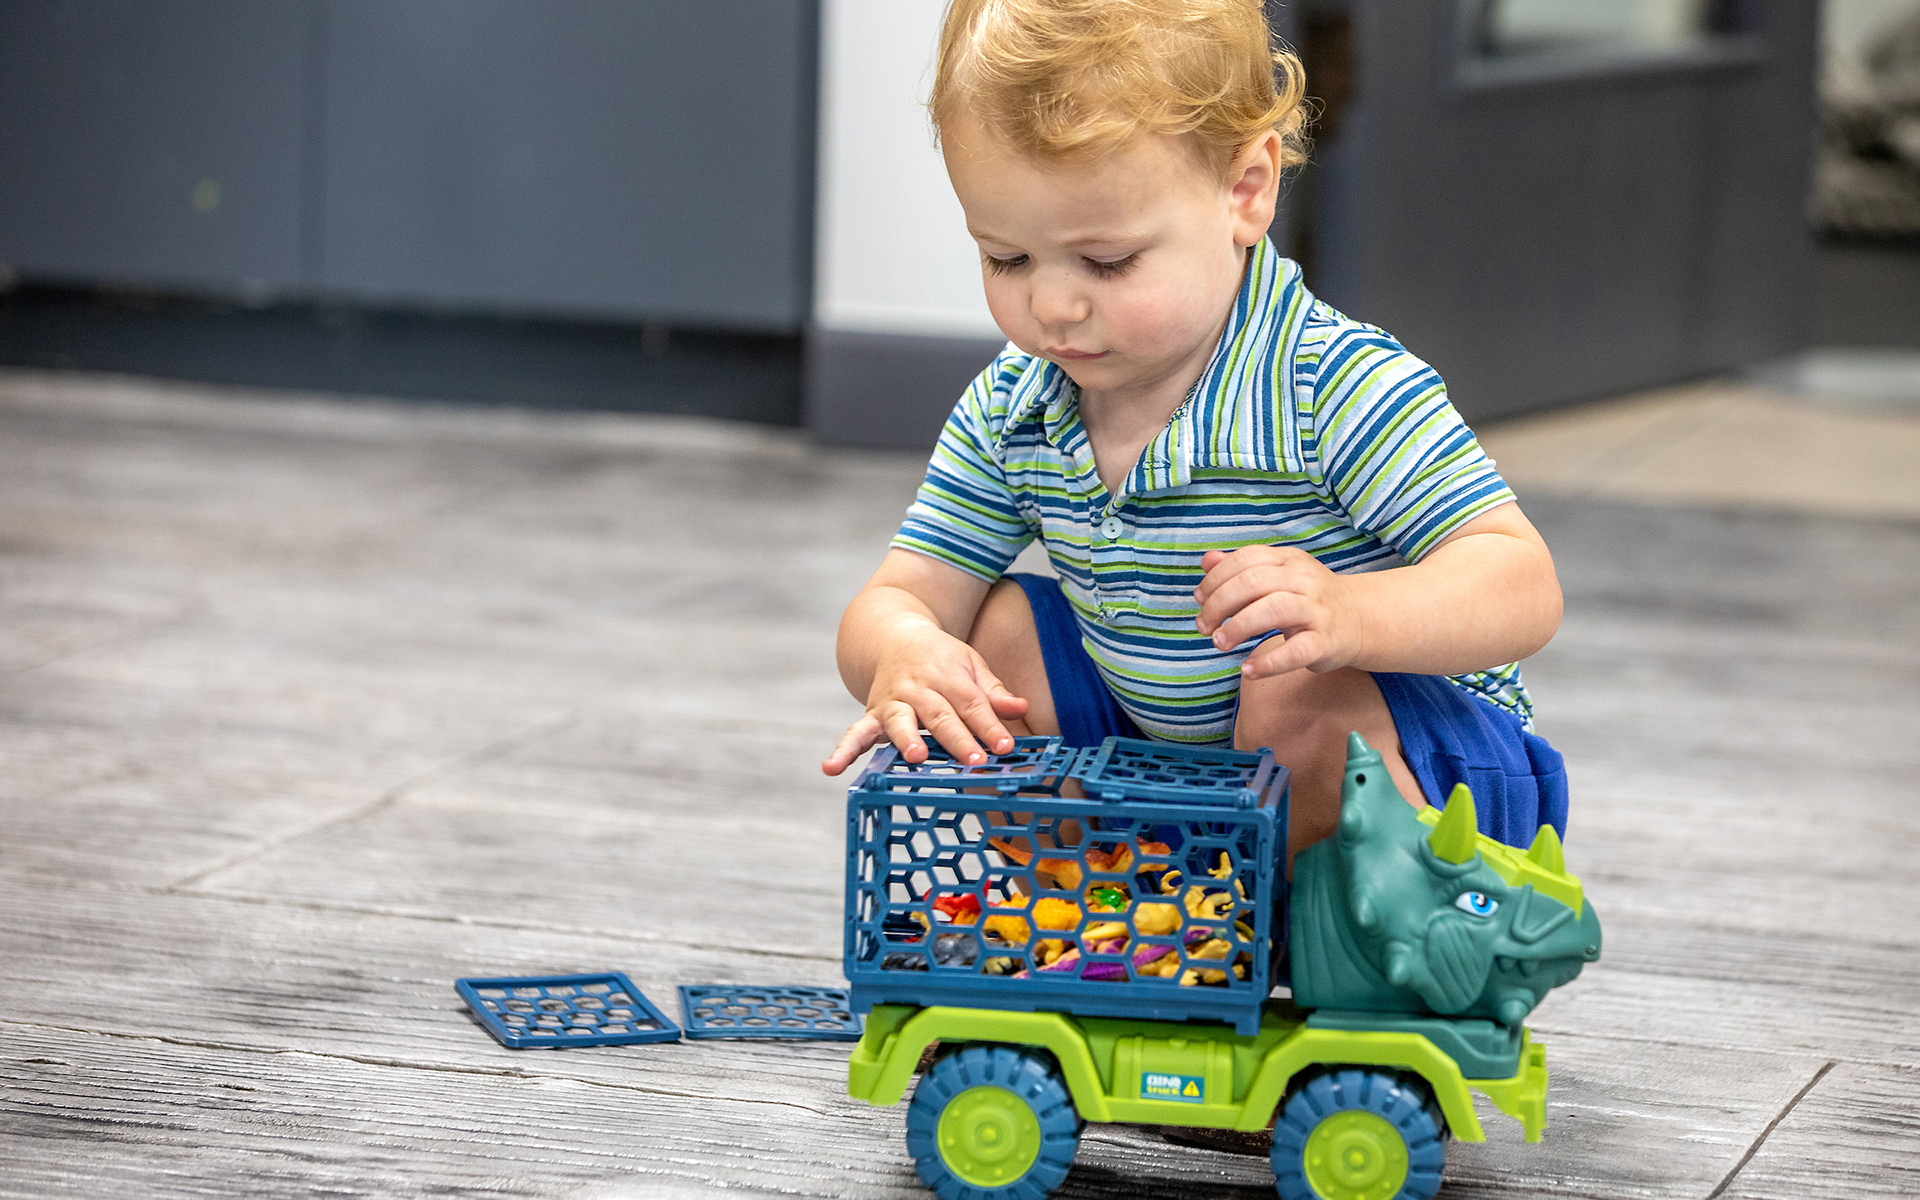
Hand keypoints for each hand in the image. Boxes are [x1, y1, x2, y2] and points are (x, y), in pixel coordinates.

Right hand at [821, 626, 1029, 775]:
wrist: (893, 635)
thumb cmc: (940, 658)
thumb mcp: (970, 664)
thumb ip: (993, 690)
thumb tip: (1021, 707)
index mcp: (947, 674)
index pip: (971, 703)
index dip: (989, 725)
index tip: (1005, 747)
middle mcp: (918, 688)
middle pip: (939, 715)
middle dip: (956, 738)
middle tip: (973, 760)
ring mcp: (892, 701)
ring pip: (900, 722)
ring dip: (907, 740)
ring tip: (917, 757)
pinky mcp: (871, 715)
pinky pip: (855, 733)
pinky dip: (842, 751)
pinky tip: (831, 768)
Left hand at [1192, 546, 1363, 679]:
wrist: (1357, 619)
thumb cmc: (1306, 598)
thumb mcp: (1276, 576)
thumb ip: (1240, 569)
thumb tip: (1206, 560)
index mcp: (1288, 560)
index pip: (1245, 560)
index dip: (1216, 579)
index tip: (1199, 599)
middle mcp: (1304, 581)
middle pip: (1254, 582)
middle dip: (1220, 604)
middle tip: (1203, 627)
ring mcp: (1317, 611)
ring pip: (1274, 609)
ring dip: (1239, 627)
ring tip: (1220, 643)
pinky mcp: (1325, 642)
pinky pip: (1296, 651)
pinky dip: (1268, 663)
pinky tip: (1247, 669)